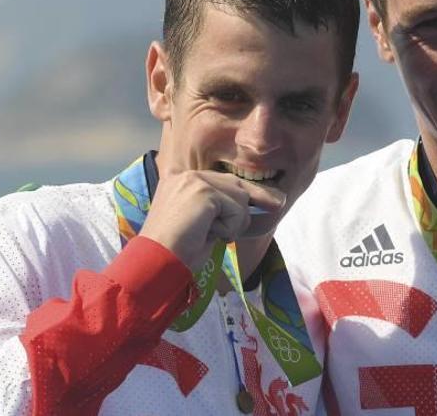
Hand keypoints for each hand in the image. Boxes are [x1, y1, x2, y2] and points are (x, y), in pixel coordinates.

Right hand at [138, 170, 284, 271]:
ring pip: (240, 198)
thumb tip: (249, 205)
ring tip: (208, 234)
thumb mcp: (201, 225)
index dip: (248, 192)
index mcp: (181, 181)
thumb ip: (219, 210)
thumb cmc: (176, 251)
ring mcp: (195, 181)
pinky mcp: (203, 192)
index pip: (224, 181)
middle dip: (259, 196)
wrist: (156, 262)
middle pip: (237, 184)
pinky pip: (237, 210)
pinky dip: (229, 228)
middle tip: (279, 202)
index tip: (273, 198)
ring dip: (233, 223)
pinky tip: (208, 234)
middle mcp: (187, 175)